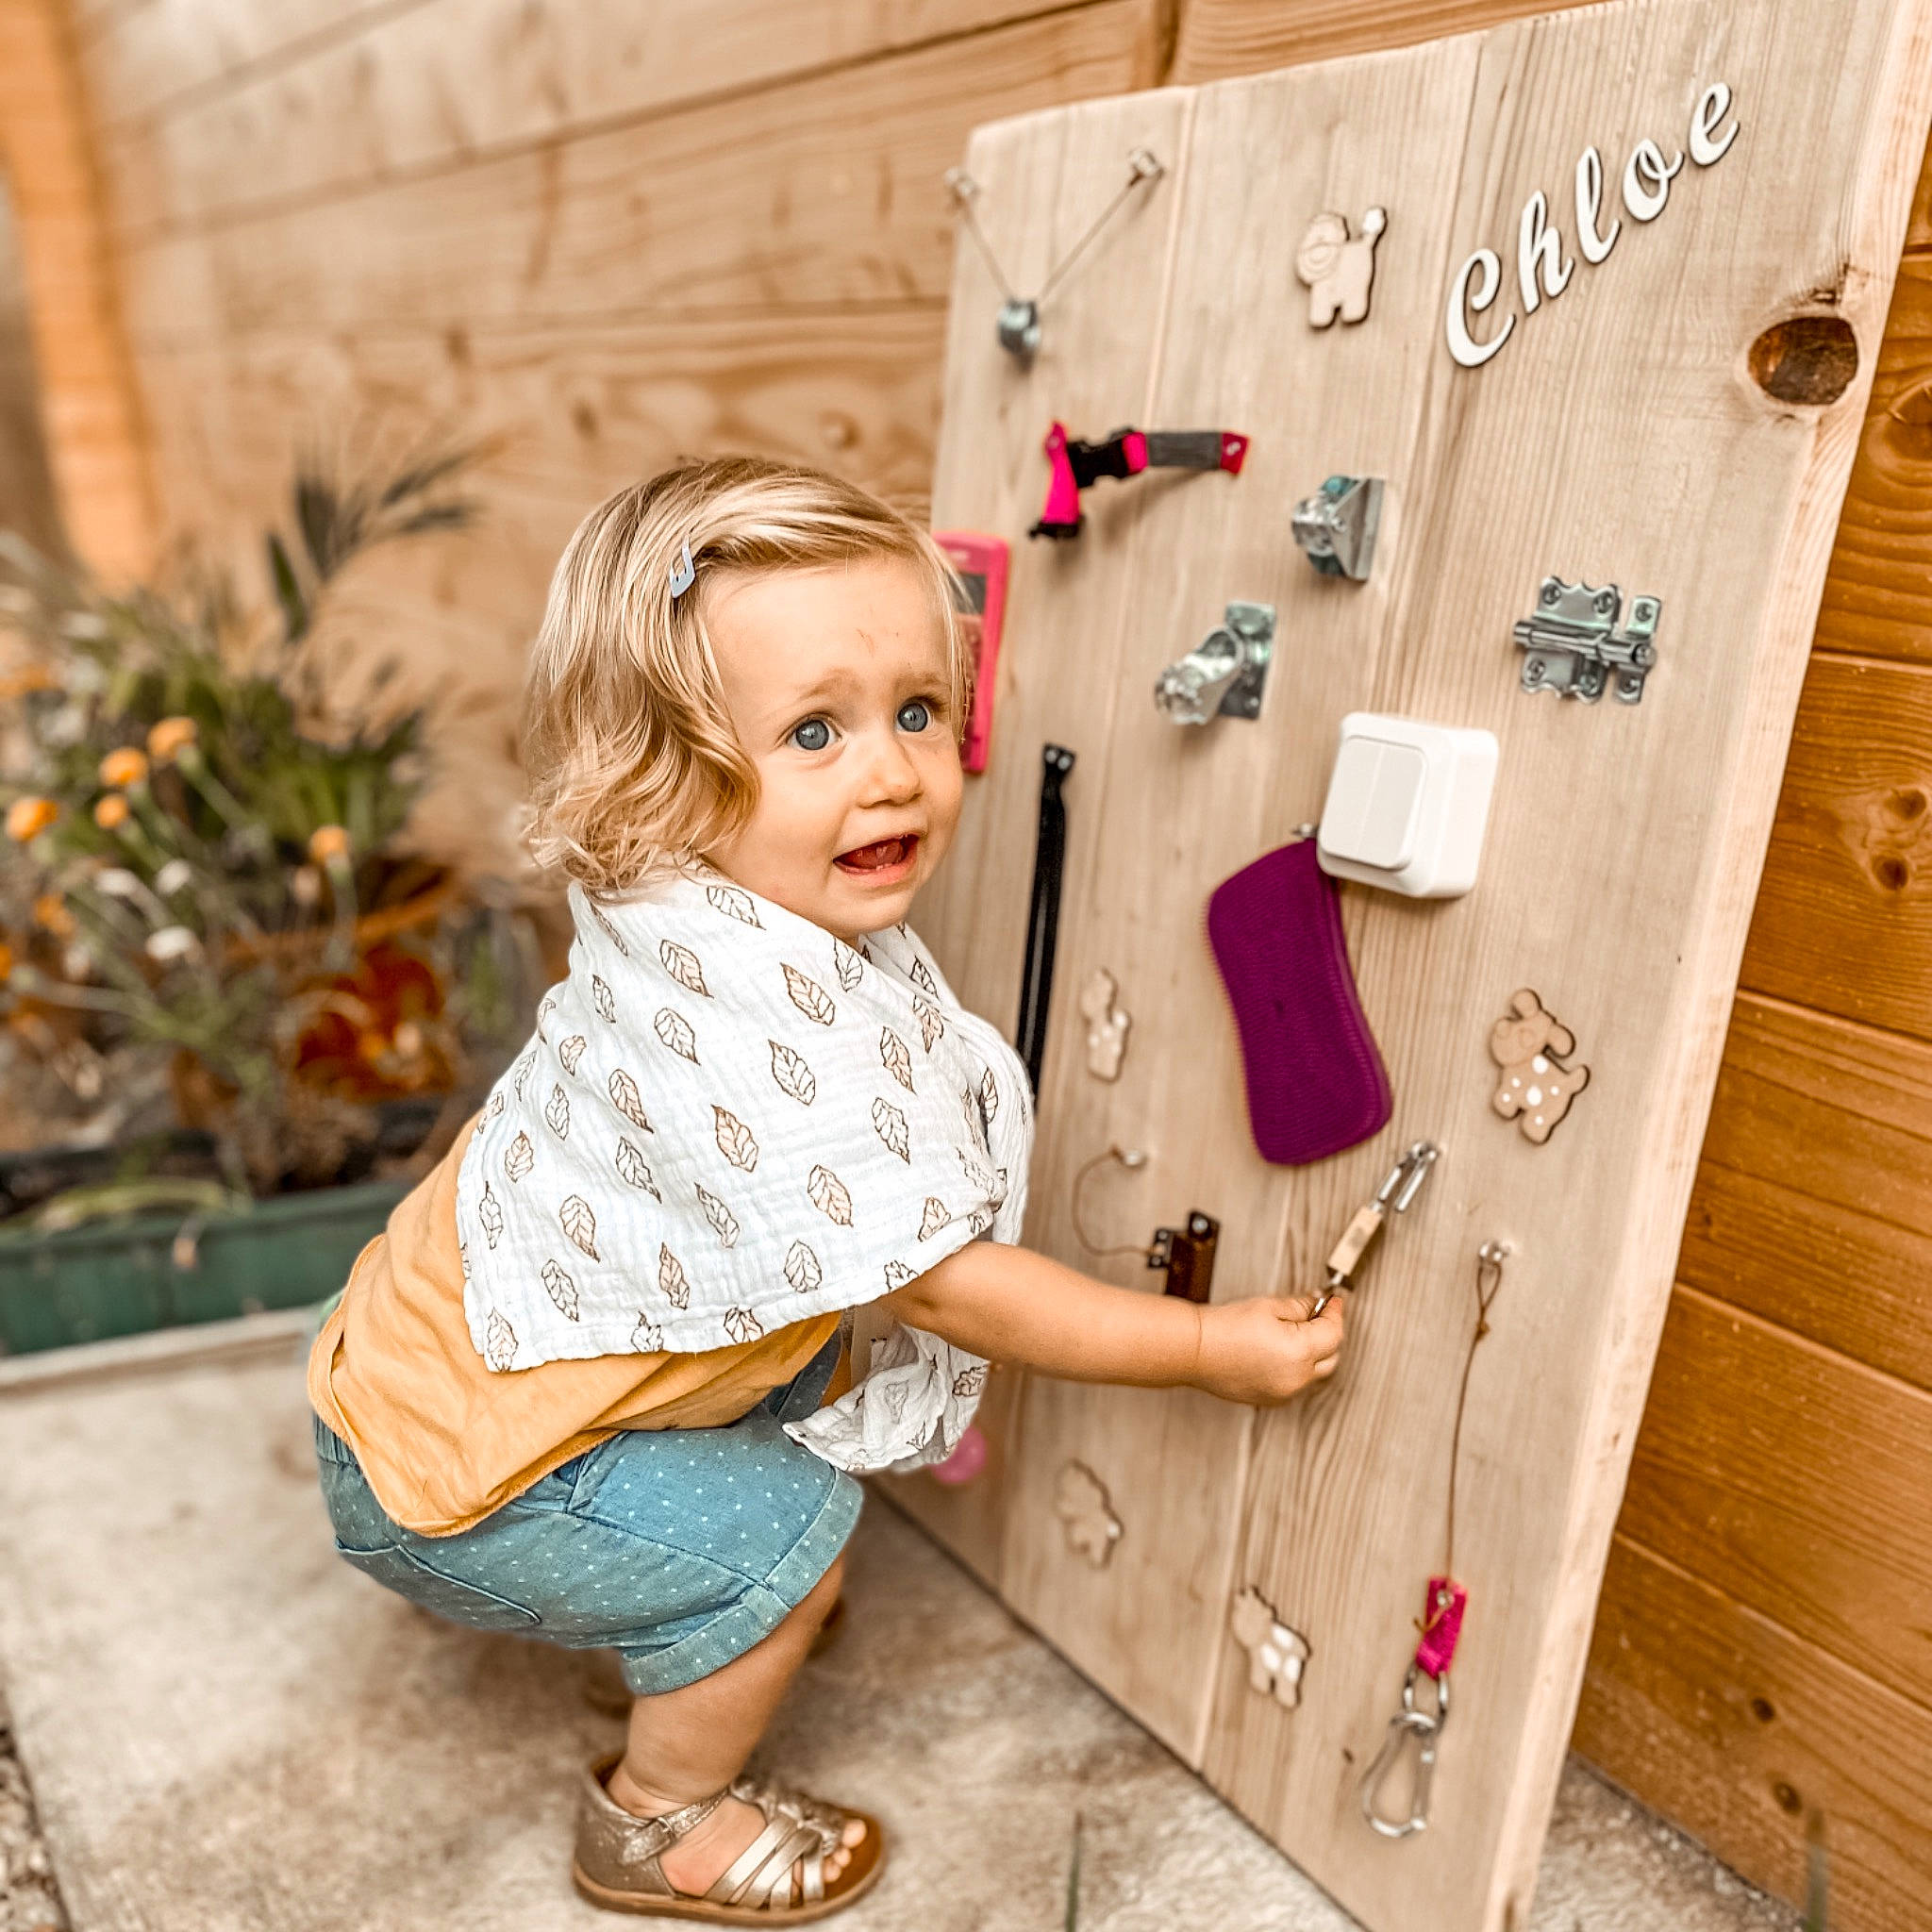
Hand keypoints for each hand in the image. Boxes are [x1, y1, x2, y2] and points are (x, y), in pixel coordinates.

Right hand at [1191, 1294, 1344, 1405]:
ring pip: (1315, 1373)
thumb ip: (1301, 1306)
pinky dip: (1296, 1368)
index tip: (1332, 1302)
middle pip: (1332, 1357)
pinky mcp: (1271, 1400)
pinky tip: (1280, 1351)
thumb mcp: (1269, 1306)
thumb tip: (1317, 1304)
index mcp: (1300, 1352)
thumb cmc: (1225, 1327)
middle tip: (1317, 1314)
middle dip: (1328, 1334)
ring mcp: (1284, 1393)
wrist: (1195, 1350)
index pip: (1334, 1333)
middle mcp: (1297, 1378)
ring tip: (1294, 1332)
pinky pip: (1296, 1384)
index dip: (1335, 1313)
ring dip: (1314, 1353)